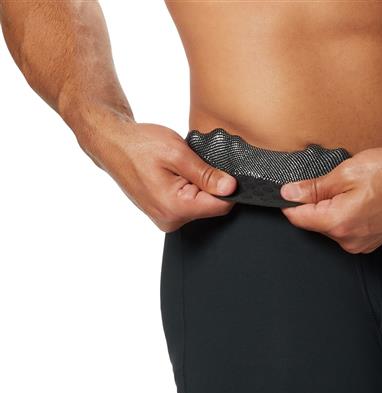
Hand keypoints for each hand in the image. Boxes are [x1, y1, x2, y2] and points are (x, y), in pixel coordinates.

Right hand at [78, 118, 236, 231]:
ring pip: (200, 205)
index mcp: (175, 208)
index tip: (220, 170)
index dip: (227, 187)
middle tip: (190, 165)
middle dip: (209, 185)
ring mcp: (166, 220)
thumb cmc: (139, 145)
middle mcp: (170, 220)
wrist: (112, 144)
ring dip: (197, 186)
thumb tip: (230, 188)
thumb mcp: (178, 153)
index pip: (220, 206)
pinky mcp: (164, 215)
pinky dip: (188, 190)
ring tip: (178, 169)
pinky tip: (174, 177)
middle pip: (210, 207)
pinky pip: (188, 205)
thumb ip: (207, 174)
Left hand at [279, 143, 381, 252]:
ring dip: (334, 208)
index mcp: (339, 223)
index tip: (289, 189)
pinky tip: (365, 199)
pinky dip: (349, 215)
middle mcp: (349, 240)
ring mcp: (362, 244)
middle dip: (317, 202)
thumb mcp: (348, 171)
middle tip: (336, 180)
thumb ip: (315, 187)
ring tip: (357, 189)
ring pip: (333, 226)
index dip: (291, 201)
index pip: (299, 218)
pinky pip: (349, 230)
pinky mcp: (372, 242)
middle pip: (316, 223)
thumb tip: (289, 193)